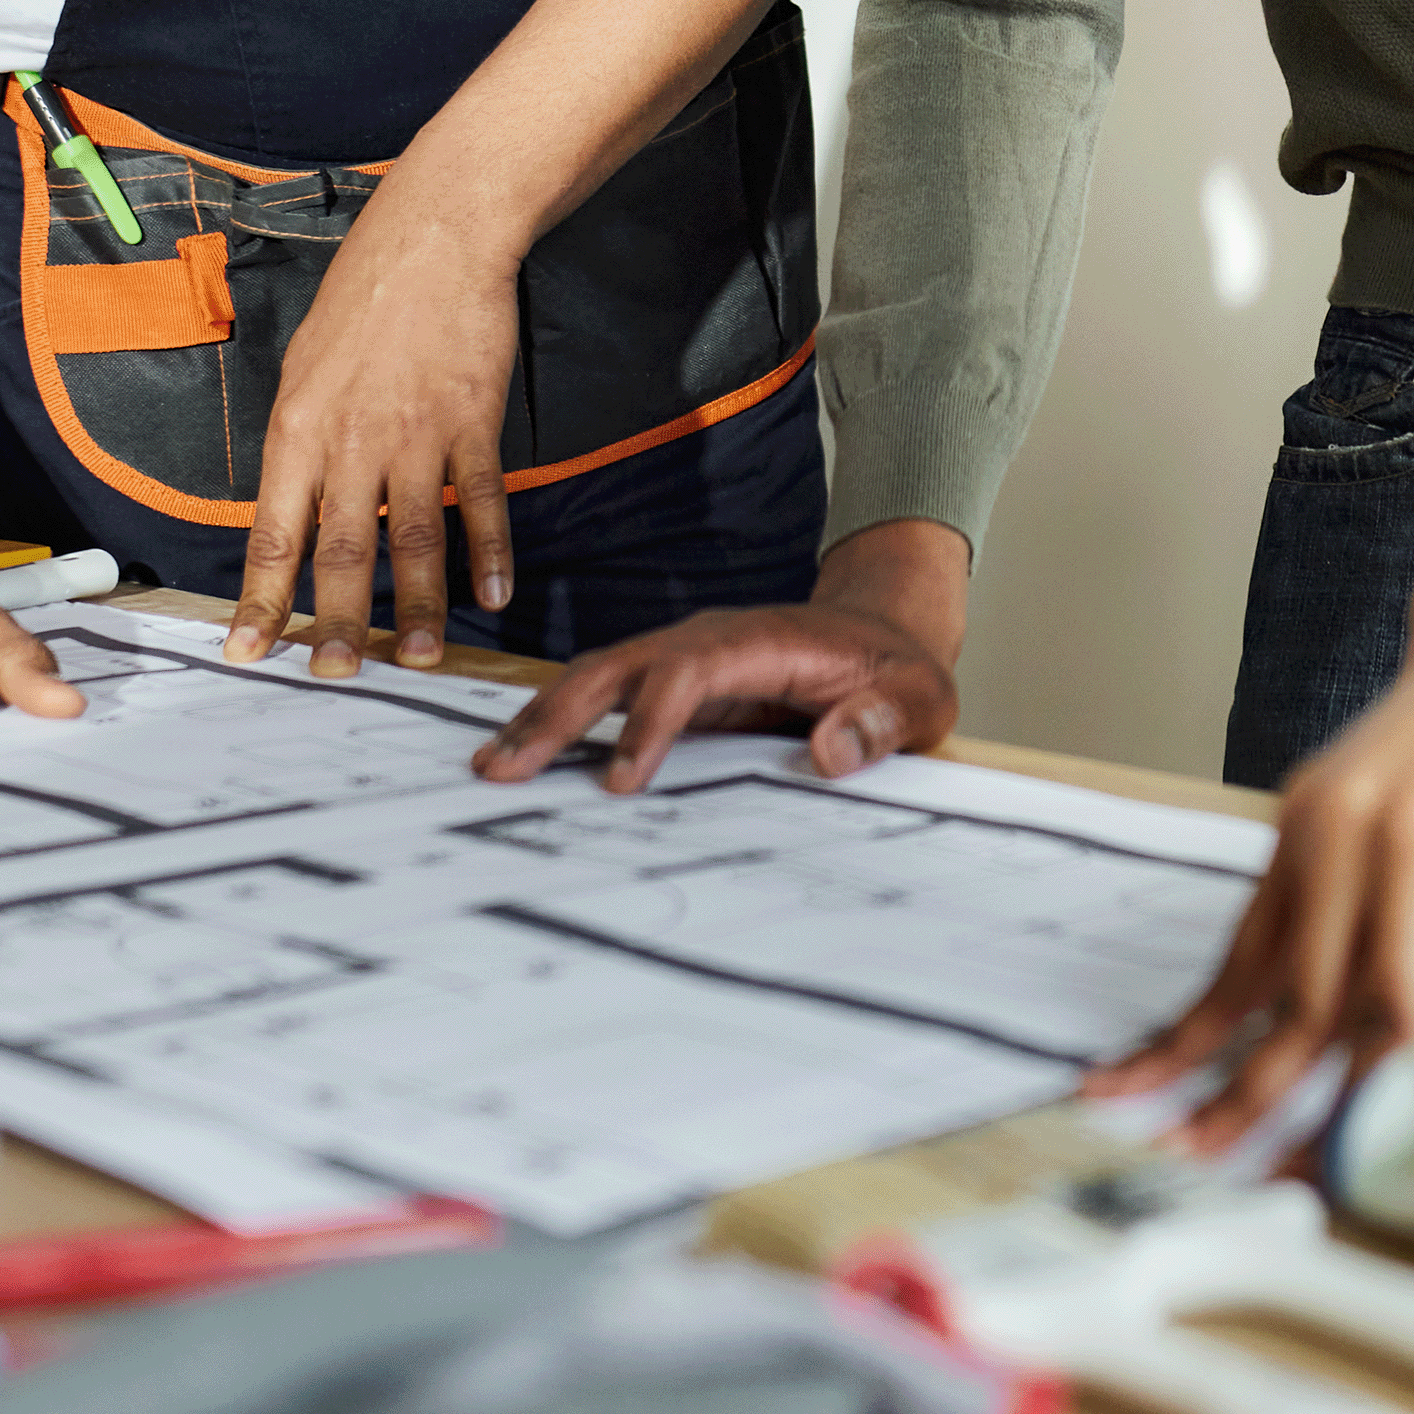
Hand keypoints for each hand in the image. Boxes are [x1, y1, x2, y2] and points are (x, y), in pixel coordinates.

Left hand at [228, 188, 523, 674]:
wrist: (435, 235)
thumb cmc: (364, 297)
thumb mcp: (303, 365)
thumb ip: (300, 444)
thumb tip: (291, 510)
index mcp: (298, 429)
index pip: (273, 533)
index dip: (261, 599)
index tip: (249, 651)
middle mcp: (352, 439)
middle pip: (343, 549)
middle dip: (338, 622)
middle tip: (337, 675)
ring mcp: (417, 433)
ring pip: (416, 537)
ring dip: (420, 605)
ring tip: (421, 657)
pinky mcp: (473, 421)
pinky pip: (482, 500)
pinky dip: (491, 551)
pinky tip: (495, 592)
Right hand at [469, 528, 965, 794]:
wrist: (883, 632)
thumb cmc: (899, 670)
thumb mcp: (921, 698)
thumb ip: (887, 721)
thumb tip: (834, 752)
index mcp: (765, 642)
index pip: (691, 671)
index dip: (651, 721)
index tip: (621, 781)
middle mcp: (710, 642)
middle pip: (621, 664)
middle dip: (561, 713)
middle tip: (504, 768)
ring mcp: (686, 660)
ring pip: (601, 677)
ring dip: (545, 718)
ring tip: (491, 766)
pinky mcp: (676, 686)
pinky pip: (610, 698)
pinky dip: (563, 723)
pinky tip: (524, 756)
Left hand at [1103, 485, 1413, 1147]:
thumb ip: (1389, 886)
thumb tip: (1391, 1000)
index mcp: (1317, 815)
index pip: (1240, 953)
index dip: (1185, 1038)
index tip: (1127, 1096)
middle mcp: (1351, 829)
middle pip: (1293, 998)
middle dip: (1249, 1100)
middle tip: (1203, 1170)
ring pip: (1385, 1009)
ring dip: (1373, 1106)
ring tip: (1348, 1182)